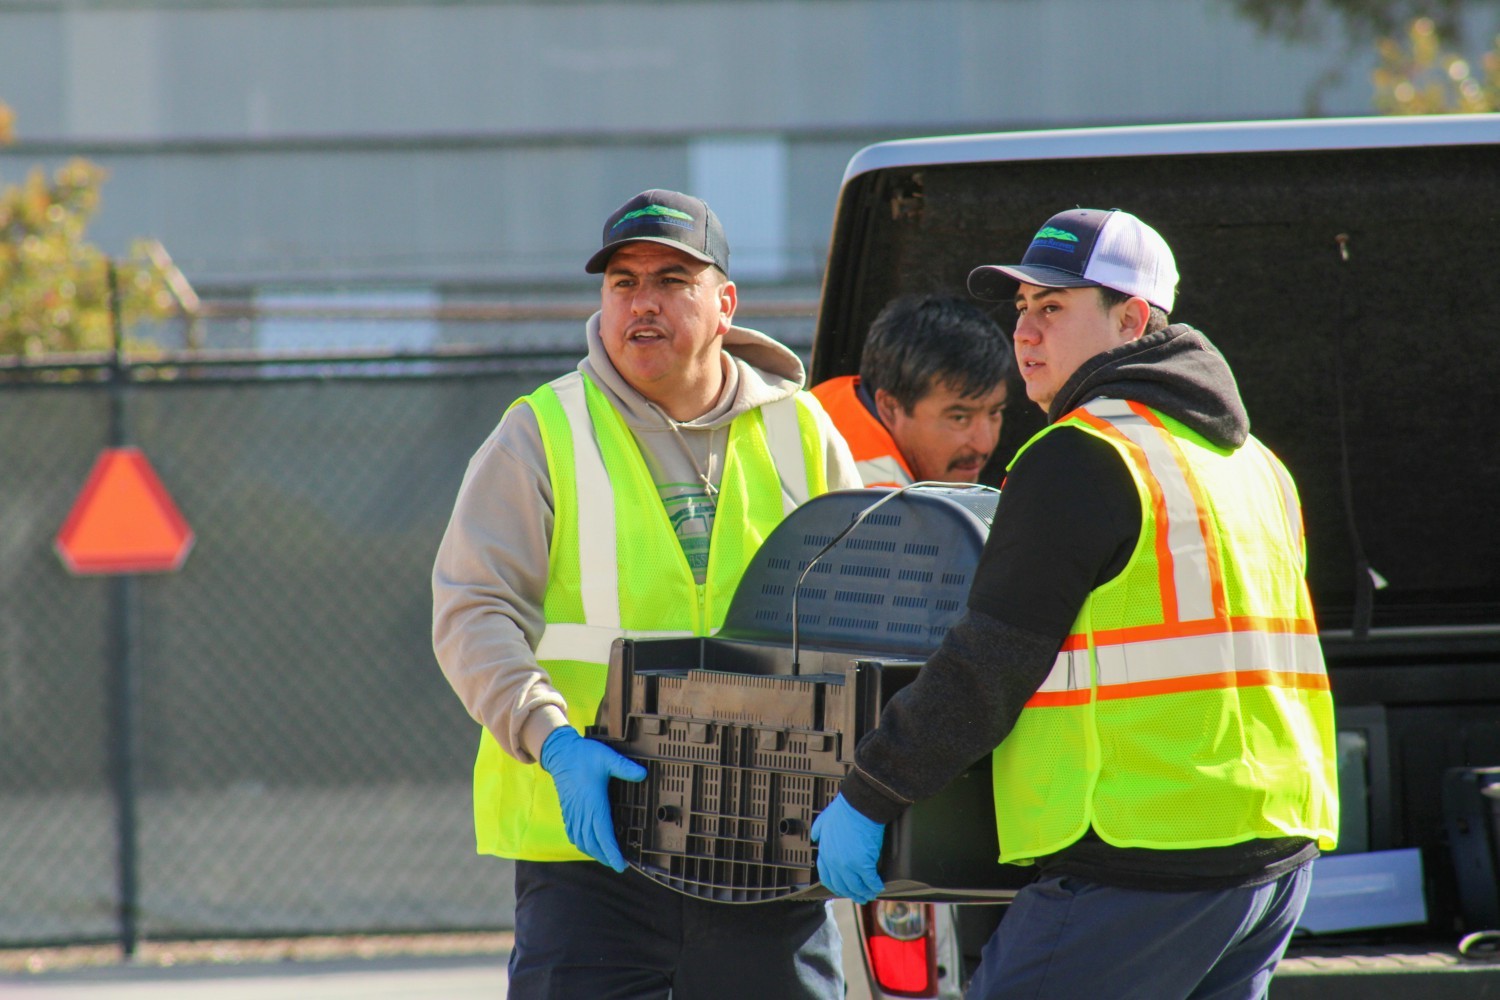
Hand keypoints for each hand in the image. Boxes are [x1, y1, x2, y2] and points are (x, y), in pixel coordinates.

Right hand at [540, 727, 646, 871]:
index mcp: (593, 803)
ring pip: (582, 841)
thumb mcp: (607, 758)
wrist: (560, 753)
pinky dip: (582, 843)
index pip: (603, 835)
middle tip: (619, 864)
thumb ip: (625, 767)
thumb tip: (642, 774)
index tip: (620, 865)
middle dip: (605, 857)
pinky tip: (589, 844)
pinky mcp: (568, 810)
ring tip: (607, 857)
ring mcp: (573, 813)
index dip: (612, 853)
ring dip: (594, 853)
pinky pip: (573, 834)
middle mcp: (582, 812)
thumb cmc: (584, 755)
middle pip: (592, 844)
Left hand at [810, 793, 885, 903]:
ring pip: (856, 887)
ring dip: (864, 893)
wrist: (859, 805)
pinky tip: (879, 886)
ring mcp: (848, 865)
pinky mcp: (863, 864)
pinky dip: (875, 886)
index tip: (843, 888)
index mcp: (825, 853)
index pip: (827, 878)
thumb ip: (818, 830)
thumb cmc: (844, 810)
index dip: (836, 885)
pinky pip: (870, 881)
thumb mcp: (823, 819)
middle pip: (842, 886)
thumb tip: (815, 837)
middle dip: (851, 893)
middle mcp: (834, 863)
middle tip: (859, 895)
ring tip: (871, 893)